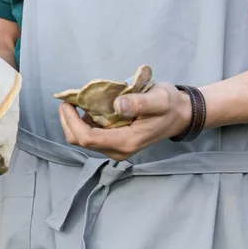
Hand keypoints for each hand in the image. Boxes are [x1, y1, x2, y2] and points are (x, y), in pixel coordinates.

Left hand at [56, 82, 191, 160]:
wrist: (180, 115)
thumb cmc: (170, 105)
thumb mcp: (160, 99)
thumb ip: (140, 103)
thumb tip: (118, 105)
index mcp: (126, 142)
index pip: (87, 138)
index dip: (71, 121)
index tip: (67, 102)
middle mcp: (118, 149)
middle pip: (80, 140)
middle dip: (68, 121)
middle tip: (69, 100)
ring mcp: (115, 147)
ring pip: (83, 139)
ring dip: (74, 121)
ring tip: (77, 101)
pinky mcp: (114, 141)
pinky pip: (91, 134)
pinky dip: (83, 121)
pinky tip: (87, 107)